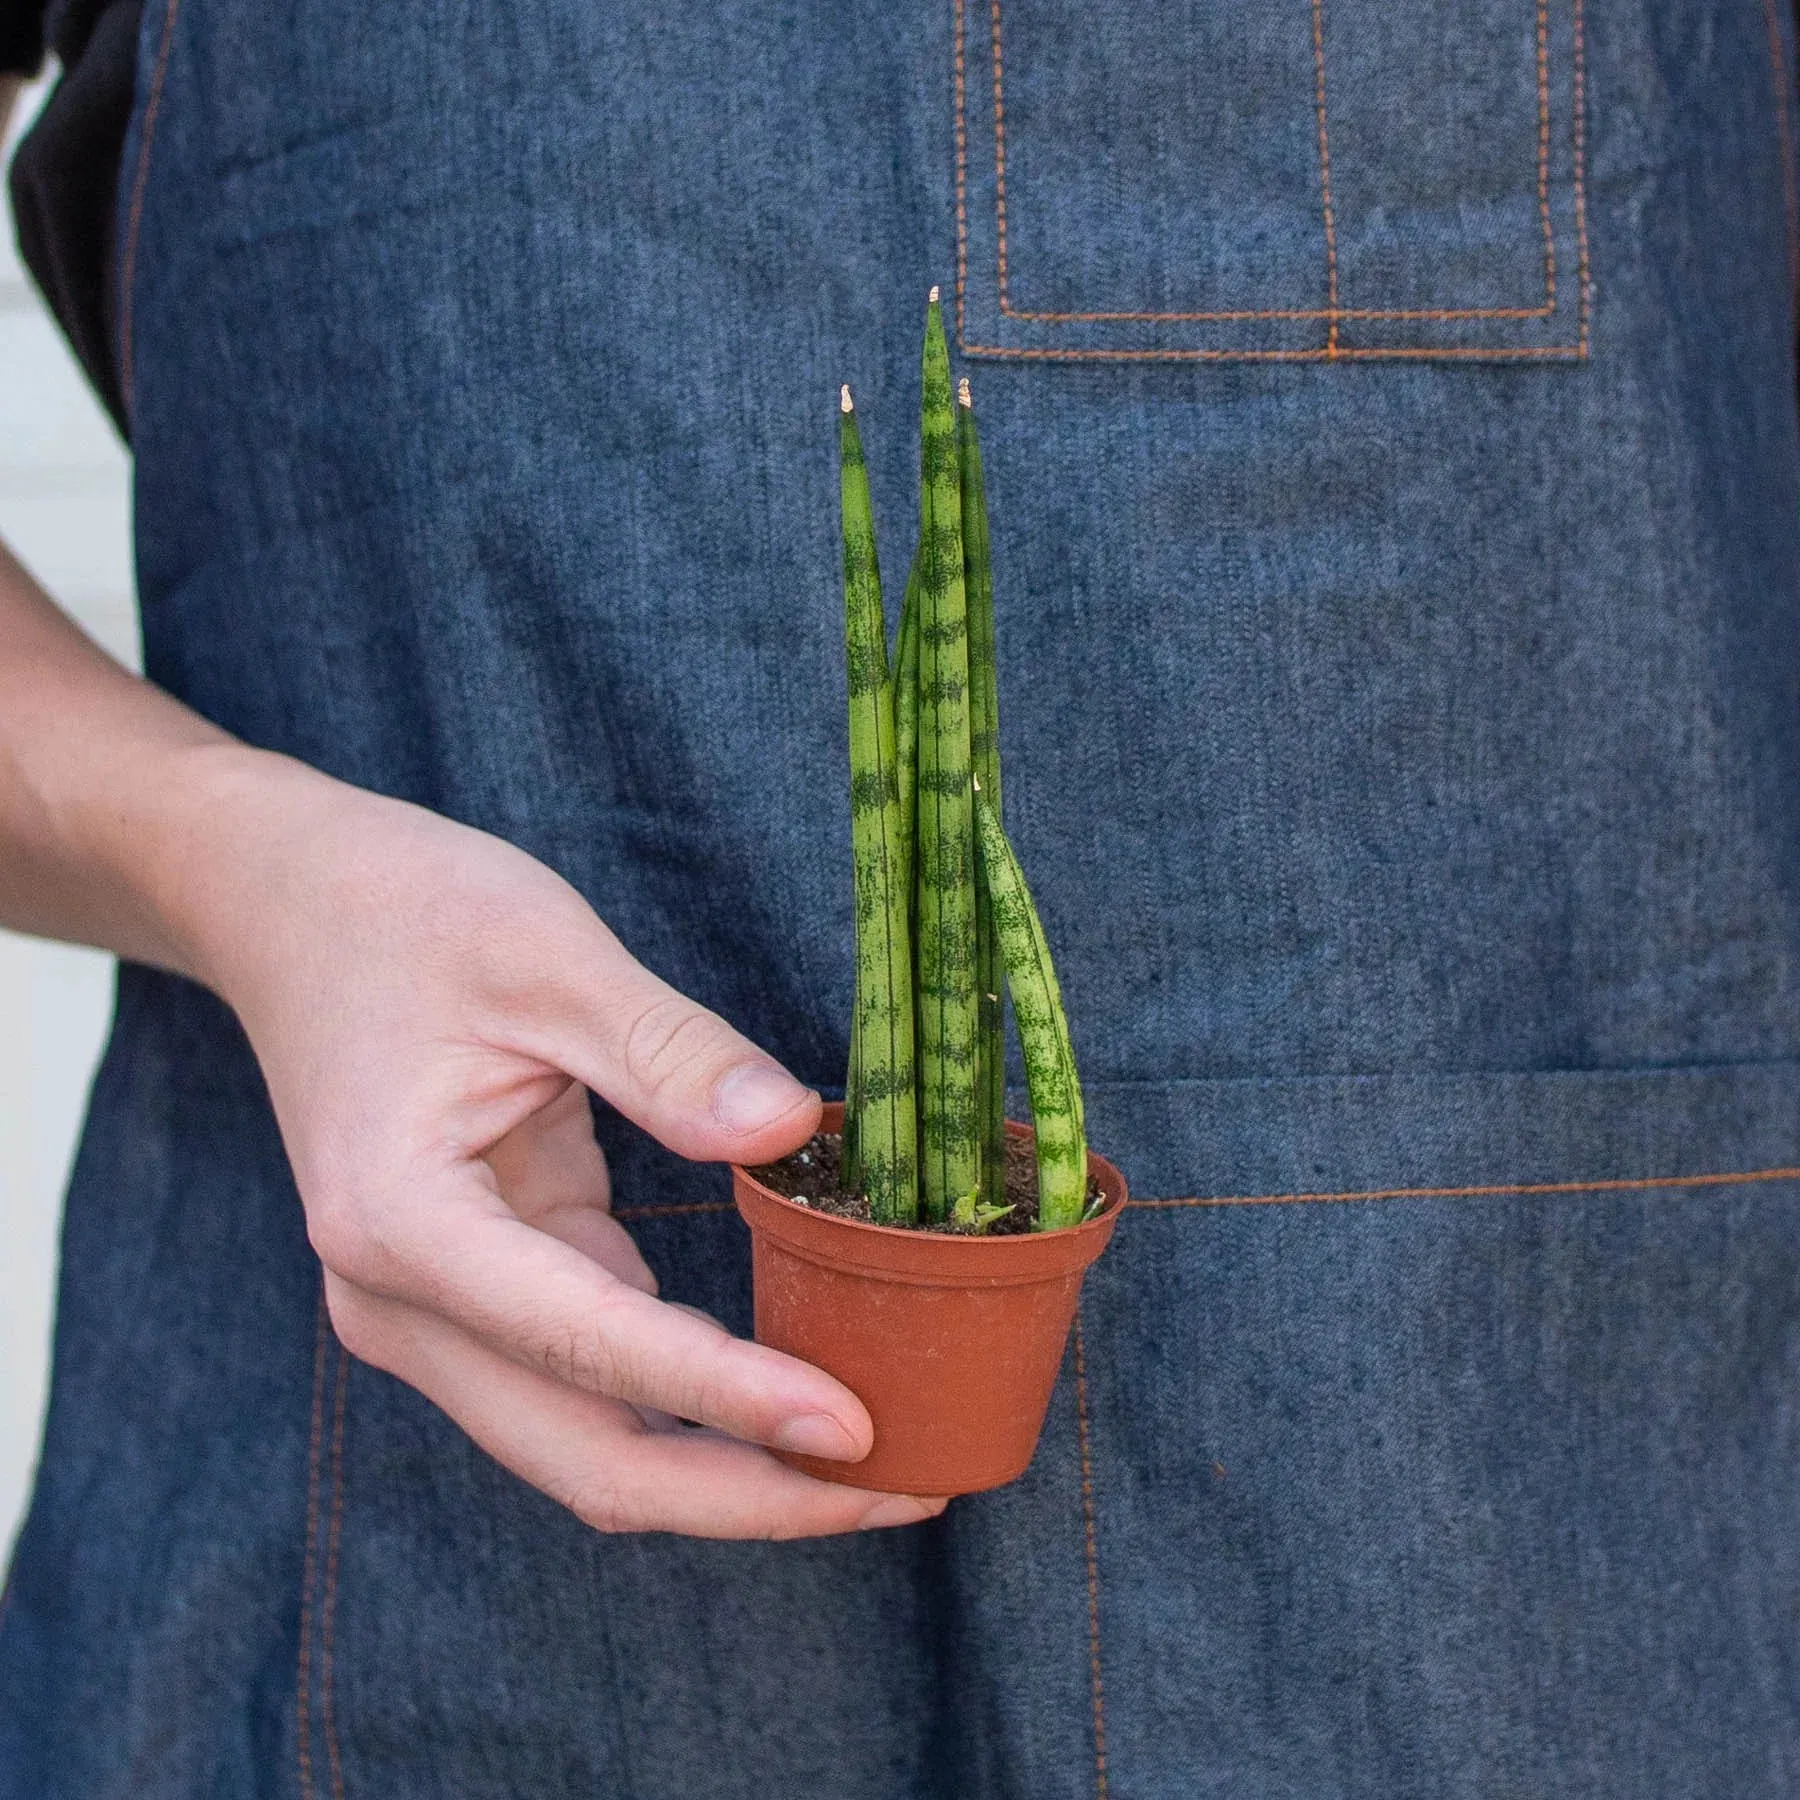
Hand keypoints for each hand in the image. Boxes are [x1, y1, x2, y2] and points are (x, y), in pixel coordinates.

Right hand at [178, 749, 942, 1538]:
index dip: (734, 1399)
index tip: (859, 1427)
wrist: (292, 907)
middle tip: (910, 1488)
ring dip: (732, 1467)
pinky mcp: (481, 1291)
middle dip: (751, 1493)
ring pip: (594, 1442)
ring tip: (883, 1465)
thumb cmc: (407, 915)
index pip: (595, 1348)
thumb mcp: (547, 957)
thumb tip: (792, 1129)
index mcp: (407, 1227)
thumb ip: (670, 1054)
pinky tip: (797, 1389)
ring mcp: (433, 1312)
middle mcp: (401, 1305)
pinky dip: (697, 1400)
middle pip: (592, 1459)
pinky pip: (598, 1379)